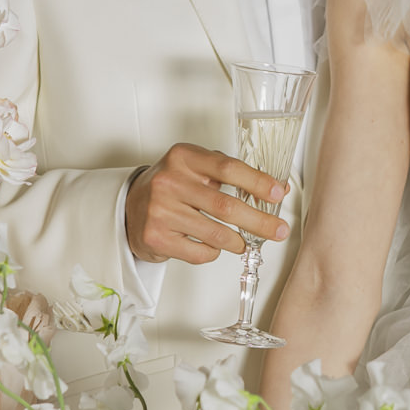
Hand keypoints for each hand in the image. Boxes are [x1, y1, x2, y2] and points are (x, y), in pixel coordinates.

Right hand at [125, 143, 288, 265]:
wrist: (131, 207)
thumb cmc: (172, 187)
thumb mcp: (196, 169)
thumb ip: (231, 174)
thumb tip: (277, 189)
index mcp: (184, 158)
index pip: (228, 168)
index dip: (258, 183)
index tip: (278, 194)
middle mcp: (169, 181)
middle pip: (226, 206)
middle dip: (259, 221)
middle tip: (278, 230)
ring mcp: (160, 210)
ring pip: (216, 234)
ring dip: (238, 242)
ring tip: (243, 242)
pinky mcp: (157, 237)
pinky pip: (200, 252)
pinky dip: (213, 252)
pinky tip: (210, 245)